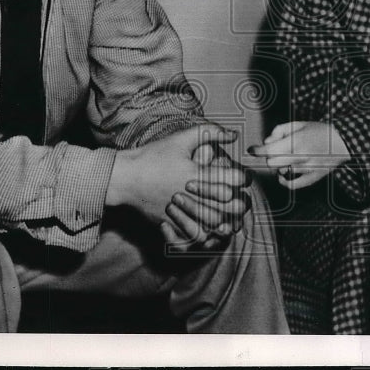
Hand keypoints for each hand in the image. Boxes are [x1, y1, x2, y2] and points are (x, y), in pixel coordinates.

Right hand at [106, 124, 245, 247]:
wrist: (125, 177)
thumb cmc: (153, 156)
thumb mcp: (181, 139)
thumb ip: (210, 132)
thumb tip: (233, 134)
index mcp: (198, 173)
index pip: (234, 178)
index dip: (244, 177)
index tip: (243, 177)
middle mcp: (192, 194)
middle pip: (230, 205)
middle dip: (240, 201)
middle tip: (241, 197)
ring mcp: (182, 211)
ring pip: (216, 224)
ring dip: (227, 220)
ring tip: (229, 215)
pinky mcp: (172, 223)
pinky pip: (195, 236)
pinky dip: (207, 234)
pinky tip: (210, 228)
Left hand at [248, 121, 349, 188]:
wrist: (344, 142)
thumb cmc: (321, 131)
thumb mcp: (300, 123)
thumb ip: (280, 130)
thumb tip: (266, 142)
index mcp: (297, 141)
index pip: (269, 150)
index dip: (257, 150)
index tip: (252, 150)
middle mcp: (301, 156)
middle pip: (272, 162)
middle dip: (270, 156)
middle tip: (275, 150)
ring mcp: (307, 169)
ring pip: (281, 171)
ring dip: (280, 165)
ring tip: (288, 157)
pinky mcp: (312, 178)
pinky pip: (292, 185)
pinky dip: (284, 181)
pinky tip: (283, 175)